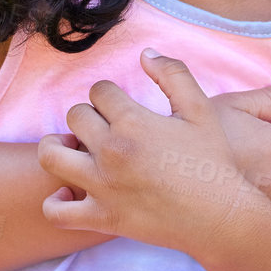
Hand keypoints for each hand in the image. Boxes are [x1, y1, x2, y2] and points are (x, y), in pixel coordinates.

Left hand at [36, 50, 270, 251]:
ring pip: (50, 156)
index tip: (120, 107)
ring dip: (57, 147)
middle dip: (89, 116)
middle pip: (75, 117)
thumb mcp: (200, 110)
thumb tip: (145, 53)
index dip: (109, 95)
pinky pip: (57, 212)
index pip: (98, 91)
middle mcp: (111, 151)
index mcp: (133, 122)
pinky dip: (56, 202)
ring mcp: (102, 186)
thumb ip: (173, 75)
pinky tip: (72, 192)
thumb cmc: (213, 162)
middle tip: (105, 128)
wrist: (220, 216)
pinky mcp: (101, 217)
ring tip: (75, 149)